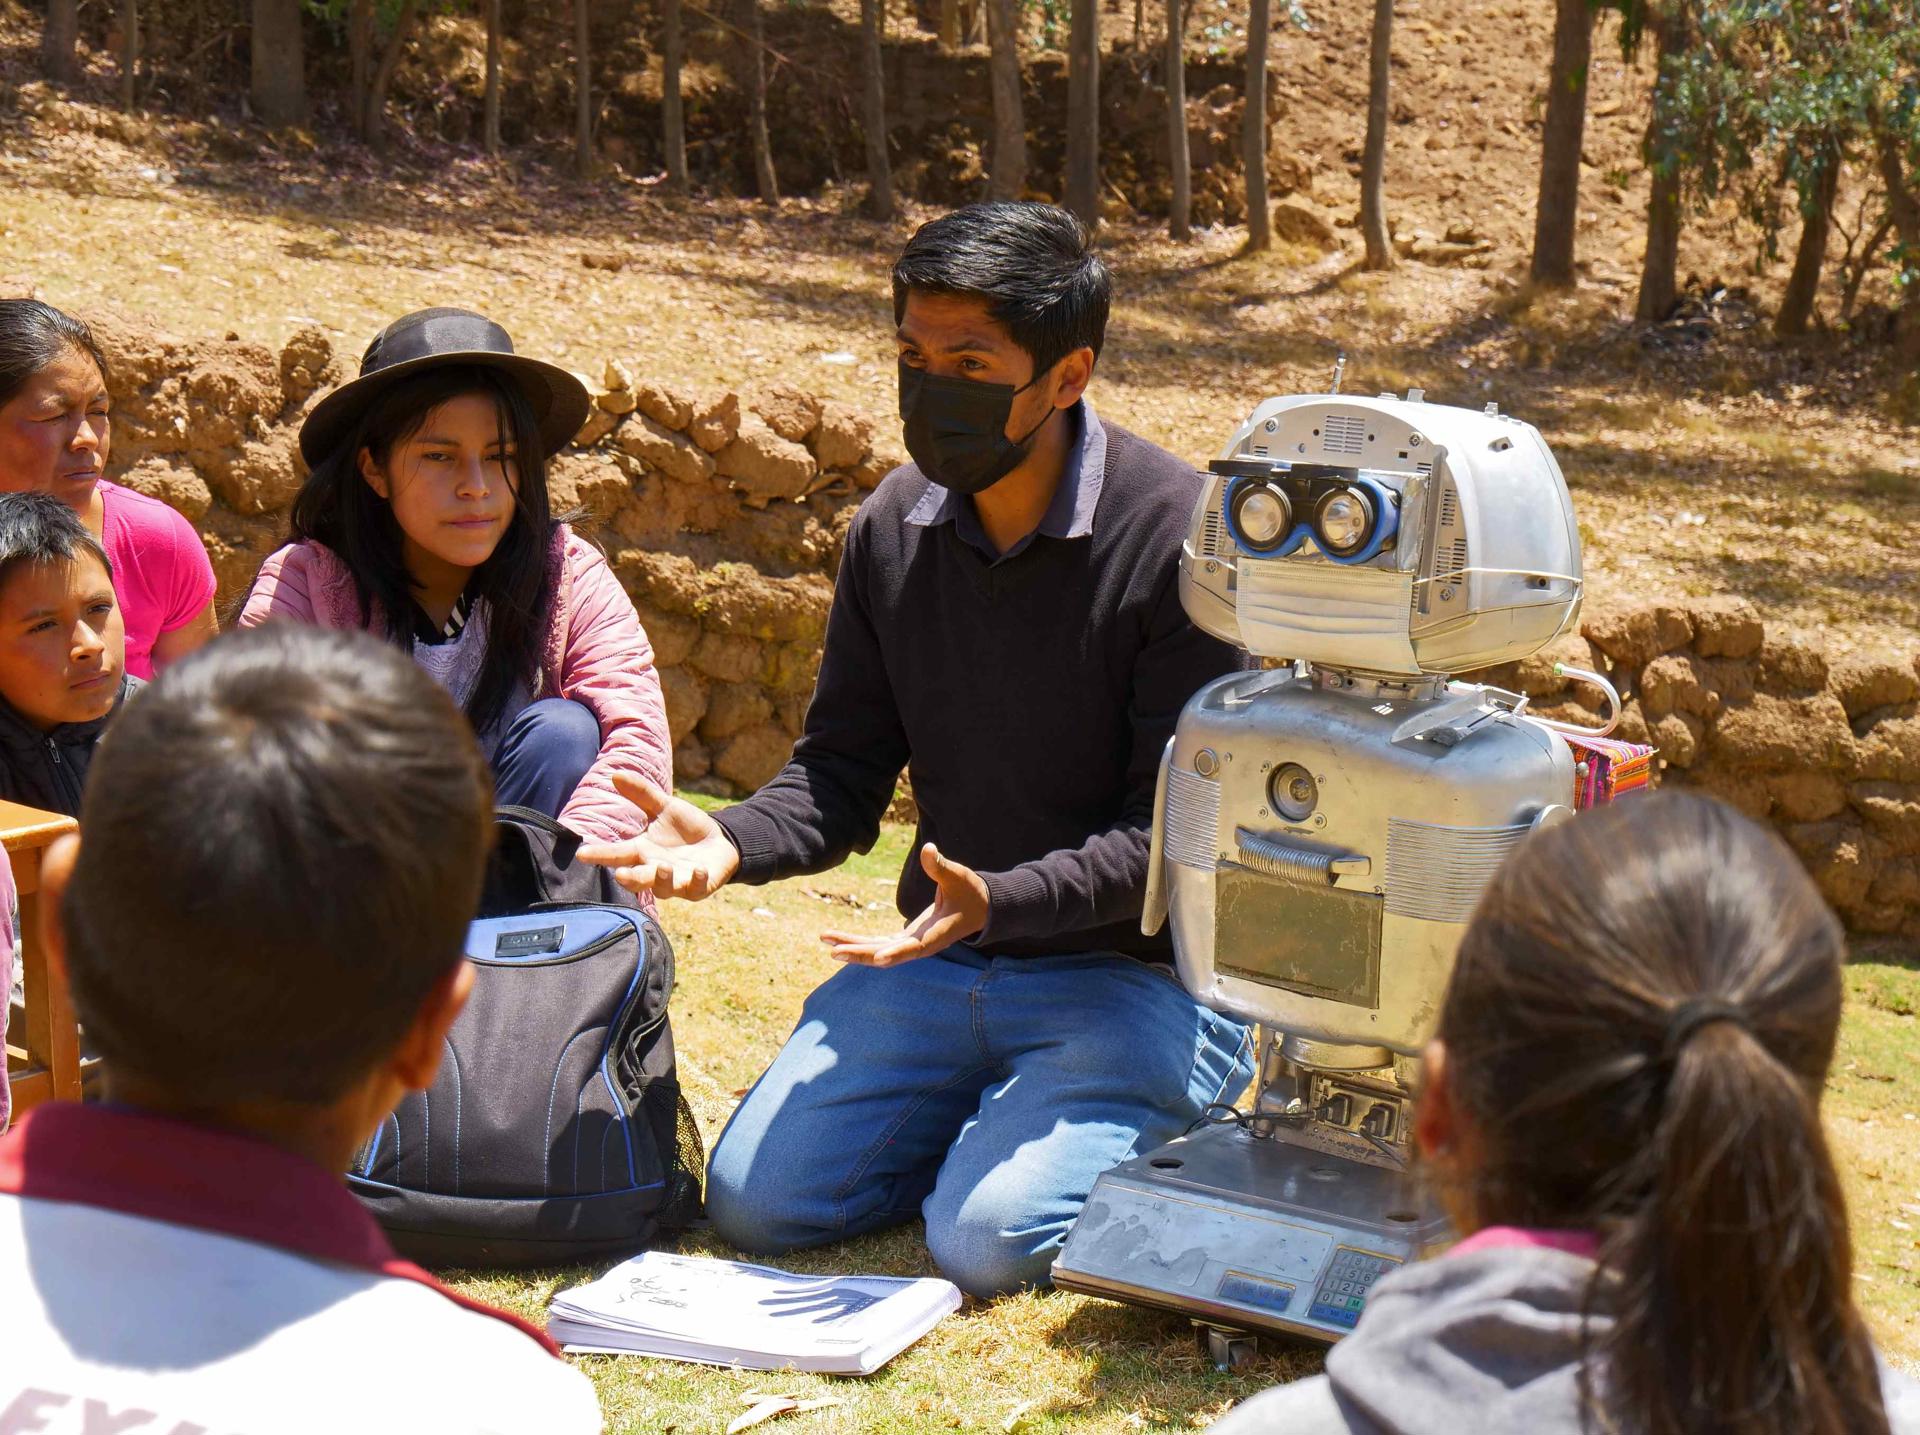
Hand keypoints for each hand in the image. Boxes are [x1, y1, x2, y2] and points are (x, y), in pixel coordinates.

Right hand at [576, 773, 741, 900]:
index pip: (616, 855)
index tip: (582, 854)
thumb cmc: (685, 827)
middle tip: (620, 875)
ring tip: (663, 867)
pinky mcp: (698, 887)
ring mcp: (676, 881)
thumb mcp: (665, 807)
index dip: (600, 855)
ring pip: (664, 888)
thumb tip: (615, 774)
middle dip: (629, 879)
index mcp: (642, 851)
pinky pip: (695, 887)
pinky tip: (699, 869)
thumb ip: (641, 794)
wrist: (718, 841)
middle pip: (637, 879)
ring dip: (662, 880)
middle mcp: (654, 870)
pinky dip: (696, 880)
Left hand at [820, 843, 988, 967]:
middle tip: (834, 950)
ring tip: (825, 939)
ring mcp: (911, 944)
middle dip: (861, 952)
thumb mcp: (958, 876)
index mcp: (937, 934)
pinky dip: (859, 943)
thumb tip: (929, 849)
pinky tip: (837, 941)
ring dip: (853, 947)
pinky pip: (878, 944)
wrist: (978, 908)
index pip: (915, 947)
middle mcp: (921, 945)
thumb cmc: (970, 891)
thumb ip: (941, 866)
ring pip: (878, 950)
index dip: (897, 953)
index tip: (878, 959)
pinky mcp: (905, 940)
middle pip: (887, 953)